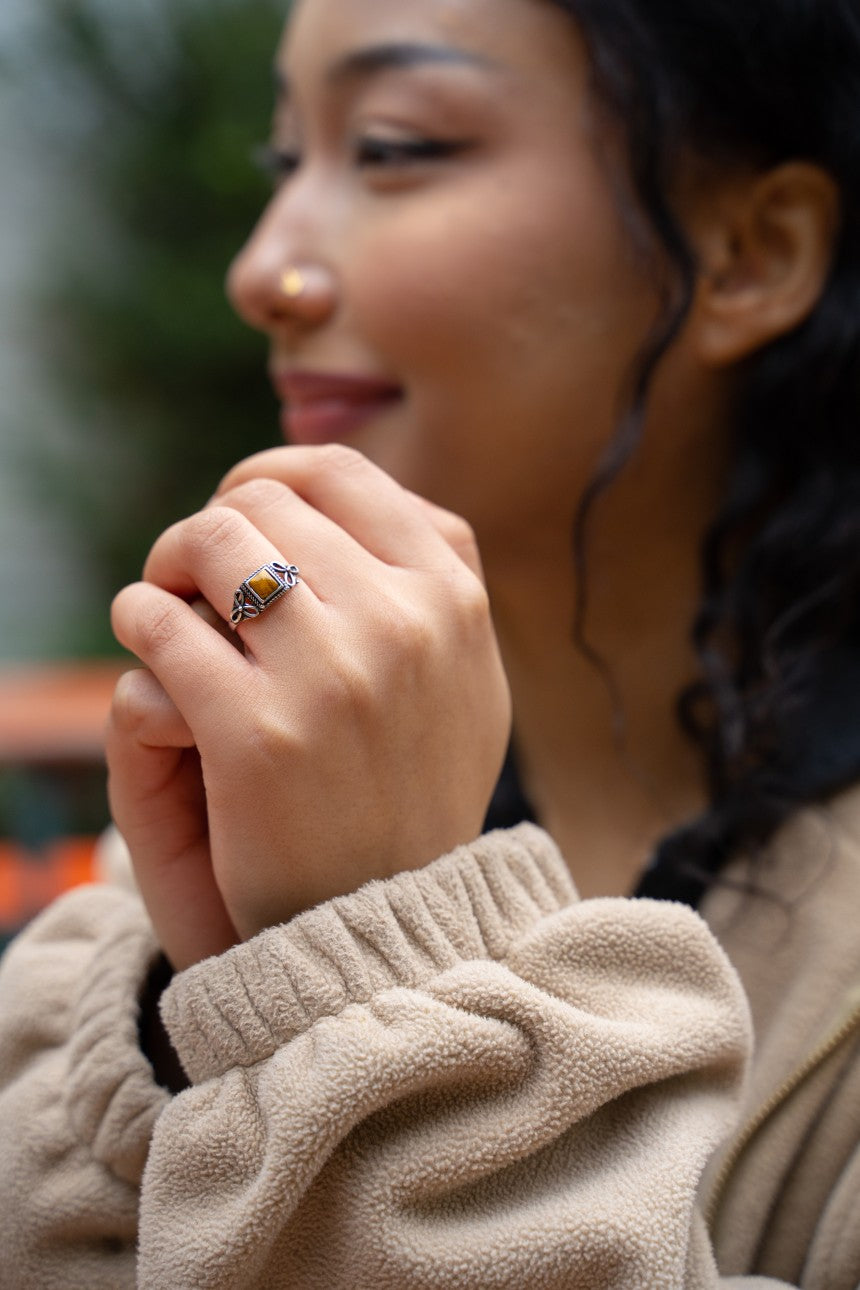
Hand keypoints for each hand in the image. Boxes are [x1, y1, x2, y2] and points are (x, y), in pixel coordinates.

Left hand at [108, 445, 510, 966]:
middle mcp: (404, 625)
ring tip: (164, 601)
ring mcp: (332, 677)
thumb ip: (433, 583)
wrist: (391, 922)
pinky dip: (137, 616)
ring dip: (169, 561)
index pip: (342, 476)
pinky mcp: (255, 735)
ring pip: (211, 541)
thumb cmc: (414, 791)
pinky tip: (143, 640)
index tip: (241, 512)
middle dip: (213, 525)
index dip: (272, 476)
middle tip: (192, 572)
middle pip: (265, 503)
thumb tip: (356, 496)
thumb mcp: (466, 680)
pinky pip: (159, 621)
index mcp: (453, 598)